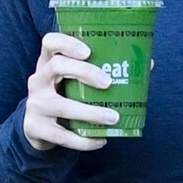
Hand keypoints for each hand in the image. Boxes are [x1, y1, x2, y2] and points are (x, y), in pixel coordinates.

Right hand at [22, 33, 120, 152]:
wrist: (38, 129)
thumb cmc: (65, 98)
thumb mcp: (75, 83)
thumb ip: (102, 72)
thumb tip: (147, 63)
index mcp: (48, 63)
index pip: (50, 42)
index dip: (67, 43)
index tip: (88, 51)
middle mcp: (38, 80)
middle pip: (56, 66)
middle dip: (84, 72)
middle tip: (108, 82)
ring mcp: (35, 104)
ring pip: (61, 106)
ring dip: (90, 112)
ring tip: (113, 117)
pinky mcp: (36, 128)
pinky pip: (62, 136)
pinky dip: (84, 140)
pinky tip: (101, 140)